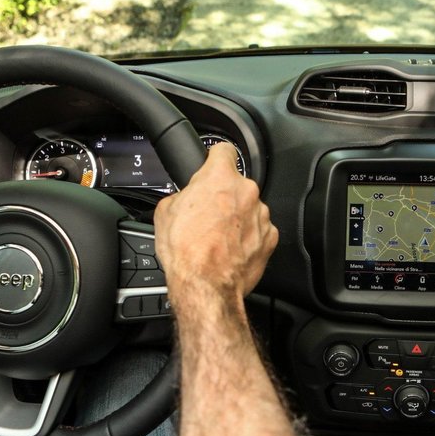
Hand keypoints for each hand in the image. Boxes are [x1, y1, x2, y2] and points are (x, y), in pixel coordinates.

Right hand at [155, 143, 277, 304]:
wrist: (205, 284)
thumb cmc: (186, 251)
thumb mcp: (165, 212)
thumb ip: (182, 195)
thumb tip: (185, 198)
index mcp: (219, 177)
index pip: (224, 150)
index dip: (216, 157)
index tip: (213, 163)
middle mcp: (245, 192)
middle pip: (236, 185)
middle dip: (224, 196)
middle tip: (208, 215)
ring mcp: (261, 215)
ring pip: (249, 208)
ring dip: (237, 218)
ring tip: (218, 238)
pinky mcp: (270, 238)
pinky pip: (259, 230)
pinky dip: (248, 237)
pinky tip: (231, 249)